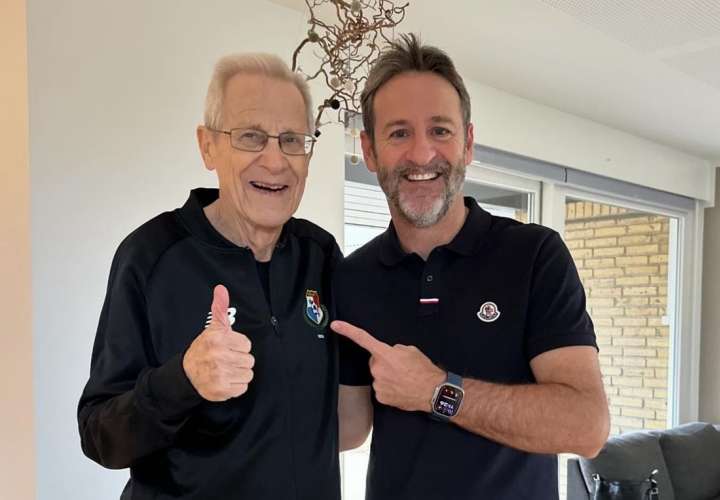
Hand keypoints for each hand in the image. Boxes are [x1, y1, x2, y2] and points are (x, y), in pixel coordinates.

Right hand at [183, 285, 254, 401]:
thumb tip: (221, 289)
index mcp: (219, 339)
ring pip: (248, 374)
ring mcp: (220, 375)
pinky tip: (225, 380)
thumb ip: (220, 308)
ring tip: (226, 370)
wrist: (187, 373)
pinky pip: (242, 388)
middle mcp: (219, 356)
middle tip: (226, 359)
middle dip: (240, 360)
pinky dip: (235, 386)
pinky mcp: (221, 390)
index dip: (239, 346)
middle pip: (249, 360)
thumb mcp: (213, 327)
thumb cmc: (204, 348)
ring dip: (239, 374)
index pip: (247, 345)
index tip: (228, 347)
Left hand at [332, 320, 444, 411]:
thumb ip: (393, 349)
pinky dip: (389, 387)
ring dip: (387, 375)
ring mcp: (378, 384)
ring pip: (378, 376)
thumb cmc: (423, 370)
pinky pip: (381, 388)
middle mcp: (378, 369)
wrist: (432, 391)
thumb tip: (388, 354)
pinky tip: (400, 387)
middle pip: (374, 361)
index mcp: (385, 354)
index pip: (362, 339)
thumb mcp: (410, 350)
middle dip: (384, 362)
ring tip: (403, 378)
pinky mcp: (380, 397)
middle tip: (400, 367)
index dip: (347, 330)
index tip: (335, 325)